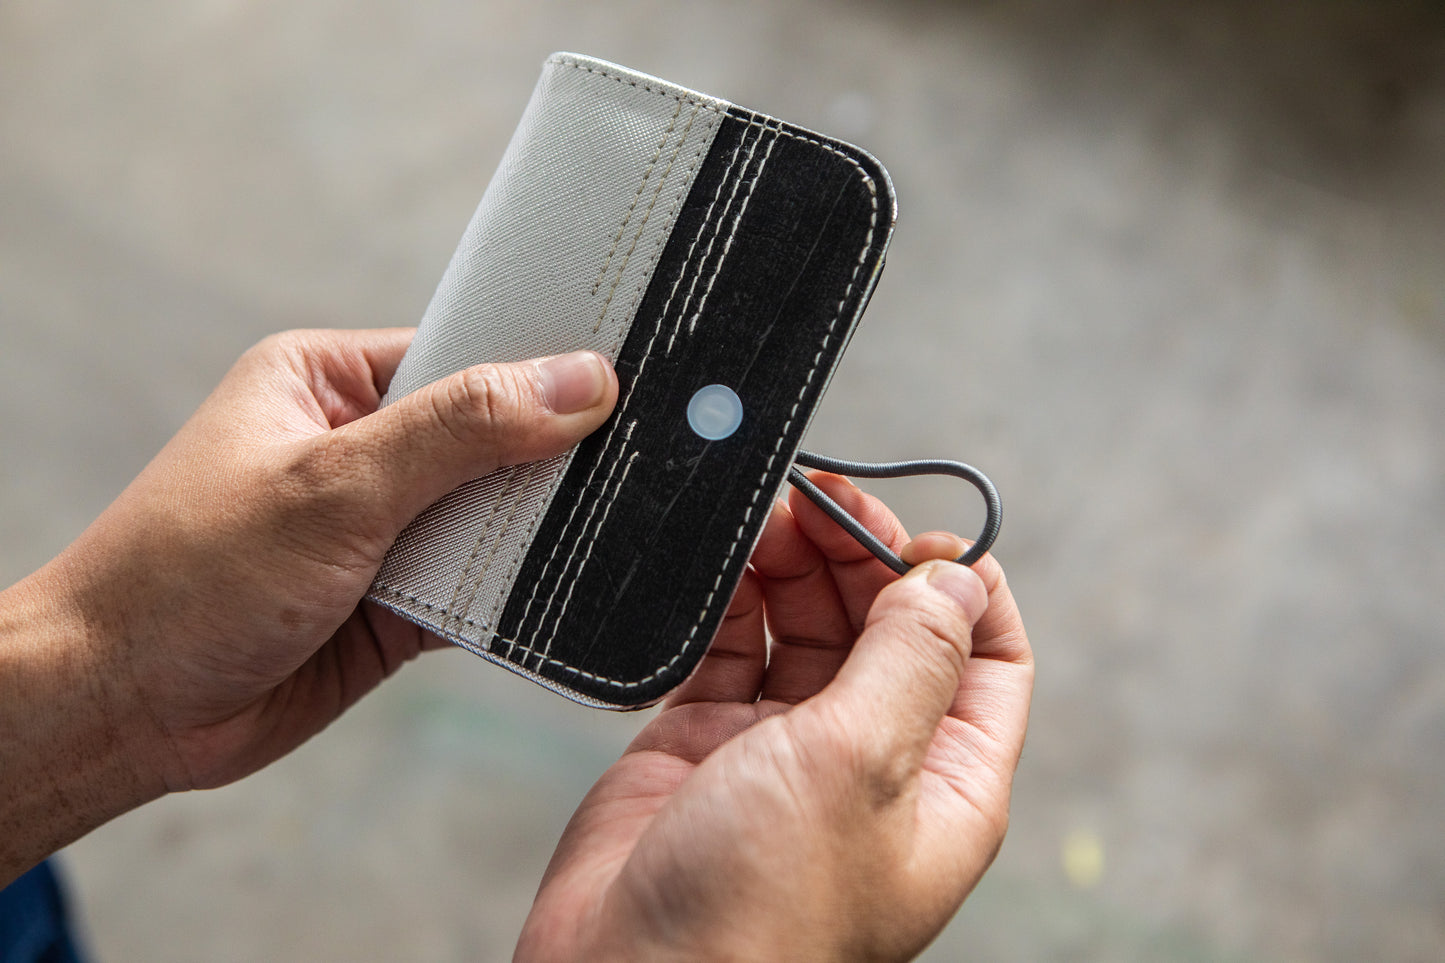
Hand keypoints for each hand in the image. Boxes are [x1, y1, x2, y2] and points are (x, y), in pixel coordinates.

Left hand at [0, 329, 616, 881]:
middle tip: (655, 450)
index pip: (464, 353)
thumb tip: (577, 381)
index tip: (632, 370)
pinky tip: (581, 587)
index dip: (542, 364)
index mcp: (329, 381)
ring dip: (541, 529)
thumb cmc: (188, 577)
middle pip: (492, 437)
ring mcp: (382, 528)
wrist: (121, 712)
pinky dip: (521, 594)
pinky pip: (481, 587)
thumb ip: (461, 430)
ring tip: (637, 517)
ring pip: (493, 516)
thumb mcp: (334, 484)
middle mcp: (362, 448)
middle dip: (556, 454)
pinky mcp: (397, 603)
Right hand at [517, 476, 1032, 960]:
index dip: (966, 588)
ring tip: (773, 517)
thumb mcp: (862, 765)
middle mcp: (870, 764)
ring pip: (806, 631)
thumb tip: (956, 580)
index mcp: (943, 784)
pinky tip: (728, 564)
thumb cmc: (759, 913)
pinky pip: (731, 652)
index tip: (922, 536)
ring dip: (796, 568)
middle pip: (890, 630)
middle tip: (825, 500)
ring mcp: (784, 754)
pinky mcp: (705, 747)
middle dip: (865, 557)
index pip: (989, 661)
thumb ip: (910, 658)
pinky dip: (731, 603)